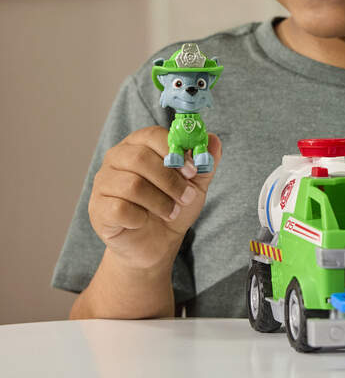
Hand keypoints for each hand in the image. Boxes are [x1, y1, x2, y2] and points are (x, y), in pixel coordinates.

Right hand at [89, 126, 221, 270]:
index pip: (152, 134)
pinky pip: (119, 208)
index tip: (192, 170)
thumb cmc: (173, 205)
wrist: (156, 243)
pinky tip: (144, 221)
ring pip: (132, 185)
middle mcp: (116, 158)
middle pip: (140, 158)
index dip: (174, 150)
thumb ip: (205, 162)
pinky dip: (139, 217)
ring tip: (171, 212)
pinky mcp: (97, 208)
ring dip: (160, 202)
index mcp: (139, 144)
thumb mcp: (195, 183)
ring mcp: (103, 183)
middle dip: (170, 180)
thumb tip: (213, 139)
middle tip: (187, 197)